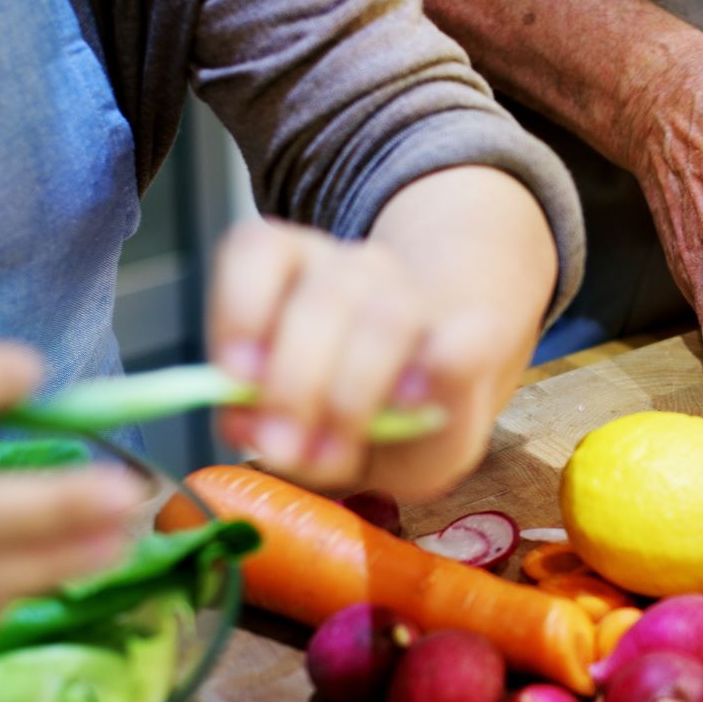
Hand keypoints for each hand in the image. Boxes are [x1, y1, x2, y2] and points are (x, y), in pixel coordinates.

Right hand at [210, 168, 554, 500]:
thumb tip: (415, 376)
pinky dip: (237, 313)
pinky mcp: (276, 248)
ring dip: (288, 375)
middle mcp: (403, 288)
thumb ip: (430, 428)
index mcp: (464, 338)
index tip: (404, 413)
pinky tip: (233, 369)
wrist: (362, 374)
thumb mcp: (430, 454)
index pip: (470, 343)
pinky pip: (253, 253)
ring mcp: (341, 260)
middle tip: (294, 454)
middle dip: (337, 395)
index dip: (445, 369)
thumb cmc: (399, 424)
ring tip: (263, 432)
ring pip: (324, 294)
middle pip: (385, 318)